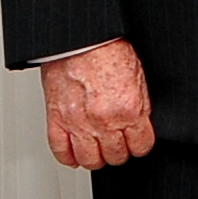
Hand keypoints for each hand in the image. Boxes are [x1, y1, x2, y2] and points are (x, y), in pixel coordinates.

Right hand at [41, 39, 155, 169]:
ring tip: (97, 148)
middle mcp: (104, 120)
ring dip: (96, 157)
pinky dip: (68, 156)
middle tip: (117, 142)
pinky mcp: (57, 119)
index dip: (139, 144)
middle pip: (116, 156)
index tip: (136, 141)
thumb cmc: (107, 49)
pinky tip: (75, 153)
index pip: (140, 146)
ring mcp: (78, 122)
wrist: (81, 37)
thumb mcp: (138, 78)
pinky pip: (60, 151)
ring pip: (90, 160)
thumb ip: (139, 106)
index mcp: (128, 109)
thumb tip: (140, 125)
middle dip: (119, 151)